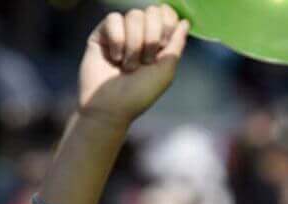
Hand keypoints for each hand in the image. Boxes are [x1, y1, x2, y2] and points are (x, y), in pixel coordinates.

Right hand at [79, 6, 189, 127]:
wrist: (110, 107)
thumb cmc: (138, 95)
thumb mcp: (166, 70)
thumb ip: (177, 44)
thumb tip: (185, 21)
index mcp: (158, 42)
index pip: (167, 14)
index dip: (168, 23)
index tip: (163, 45)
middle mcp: (140, 34)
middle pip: (152, 11)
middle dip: (152, 38)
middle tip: (145, 61)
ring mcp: (120, 32)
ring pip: (134, 15)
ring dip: (134, 44)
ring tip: (128, 66)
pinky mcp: (102, 34)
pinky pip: (113, 19)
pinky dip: (117, 40)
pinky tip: (114, 58)